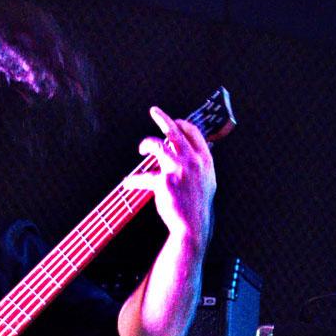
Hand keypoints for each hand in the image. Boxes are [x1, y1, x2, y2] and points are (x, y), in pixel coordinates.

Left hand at [122, 106, 215, 243]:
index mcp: (205, 160)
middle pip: (175, 131)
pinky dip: (133, 181)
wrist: (193, 225)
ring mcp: (177, 170)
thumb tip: (192, 152)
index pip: (193, 133)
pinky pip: (143, 177)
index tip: (174, 122)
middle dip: (162, 118)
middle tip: (154, 110)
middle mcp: (192, 161)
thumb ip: (200, 164)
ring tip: (141, 149)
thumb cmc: (198, 205)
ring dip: (146, 144)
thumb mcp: (207, 180)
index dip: (182, 124)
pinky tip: (127, 183)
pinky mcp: (163, 182)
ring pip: (157, 145)